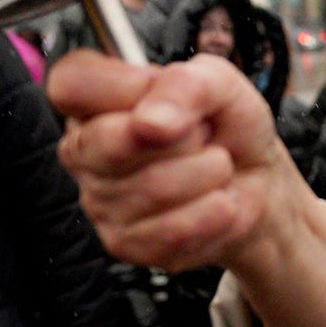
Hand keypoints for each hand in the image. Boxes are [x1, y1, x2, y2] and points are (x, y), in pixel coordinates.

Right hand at [50, 51, 301, 273]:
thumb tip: (148, 122)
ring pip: (153, 188)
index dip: (120, 87)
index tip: (159, 90)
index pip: (69, 84)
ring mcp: (98, 201)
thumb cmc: (226, 126)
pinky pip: (171, 231)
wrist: (256, 182)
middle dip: (184, 136)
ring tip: (216, 167)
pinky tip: (217, 201)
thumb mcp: (220, 83)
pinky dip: (214, 212)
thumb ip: (184, 84)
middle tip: (204, 133)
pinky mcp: (124, 243)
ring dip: (210, 173)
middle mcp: (84, 150)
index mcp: (94, 100)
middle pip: (110, 141)